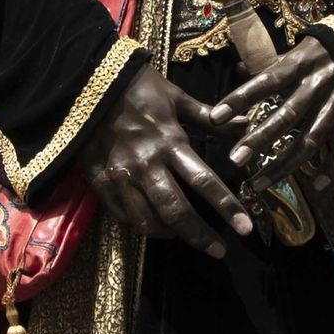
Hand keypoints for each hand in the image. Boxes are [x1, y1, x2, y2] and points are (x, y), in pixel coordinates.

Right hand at [81, 65, 252, 257]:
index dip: (228, 208)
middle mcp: (147, 164)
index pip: (205, 181)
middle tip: (218, 251)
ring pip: (148, 221)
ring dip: (169, 234)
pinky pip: (123, 215)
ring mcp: (121, 176)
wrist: (87, 82)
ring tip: (181, 235)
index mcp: (170, 142)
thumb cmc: (137, 87)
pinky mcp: (100, 182)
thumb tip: (244, 123)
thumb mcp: (176, 97)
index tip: (245, 230)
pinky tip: (151, 223)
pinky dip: (140, 225)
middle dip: (200, 236)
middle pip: (177, 212)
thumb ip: (209, 117)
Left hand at [207, 41, 333, 189]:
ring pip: (311, 139)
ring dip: (285, 164)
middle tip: (235, 161)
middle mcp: (317, 84)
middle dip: (259, 140)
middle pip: (286, 116)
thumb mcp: (295, 51)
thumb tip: (237, 68)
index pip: (265, 82)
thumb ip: (269, 64)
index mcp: (298, 64)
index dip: (240, 99)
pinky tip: (317, 185)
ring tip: (259, 184)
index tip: (215, 118)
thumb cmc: (321, 51)